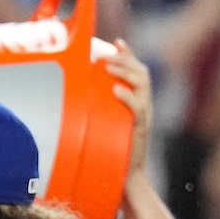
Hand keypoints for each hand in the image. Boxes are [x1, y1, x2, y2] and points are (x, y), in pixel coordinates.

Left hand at [104, 42, 152, 164]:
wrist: (126, 176)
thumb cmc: (112, 151)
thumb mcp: (105, 124)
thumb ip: (98, 108)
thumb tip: (75, 96)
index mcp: (137, 101)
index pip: (137, 71)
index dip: (129, 55)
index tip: (116, 42)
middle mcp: (144, 105)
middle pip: (142, 73)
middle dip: (126, 60)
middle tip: (107, 55)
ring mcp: (144, 116)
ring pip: (143, 85)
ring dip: (126, 72)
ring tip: (110, 67)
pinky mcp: (141, 129)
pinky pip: (139, 109)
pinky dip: (129, 97)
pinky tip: (117, 90)